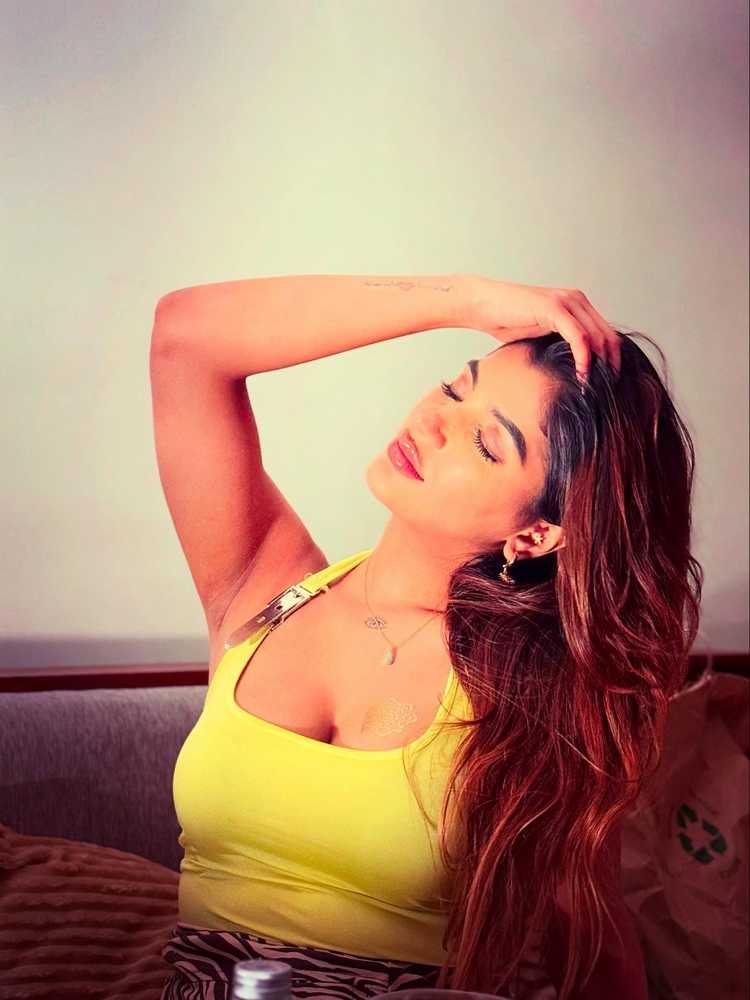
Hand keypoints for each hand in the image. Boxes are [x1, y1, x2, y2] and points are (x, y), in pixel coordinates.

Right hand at [462, 274, 621, 382]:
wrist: (483, 306)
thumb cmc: (506, 321)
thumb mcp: (541, 334)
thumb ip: (560, 342)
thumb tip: (575, 368)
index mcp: (576, 305)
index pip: (606, 332)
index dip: (611, 357)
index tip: (607, 381)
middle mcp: (576, 300)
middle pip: (608, 335)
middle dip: (611, 363)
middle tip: (607, 387)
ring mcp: (567, 302)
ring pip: (597, 336)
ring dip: (600, 363)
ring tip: (594, 385)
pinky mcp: (555, 308)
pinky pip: (578, 337)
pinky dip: (583, 357)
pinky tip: (582, 373)